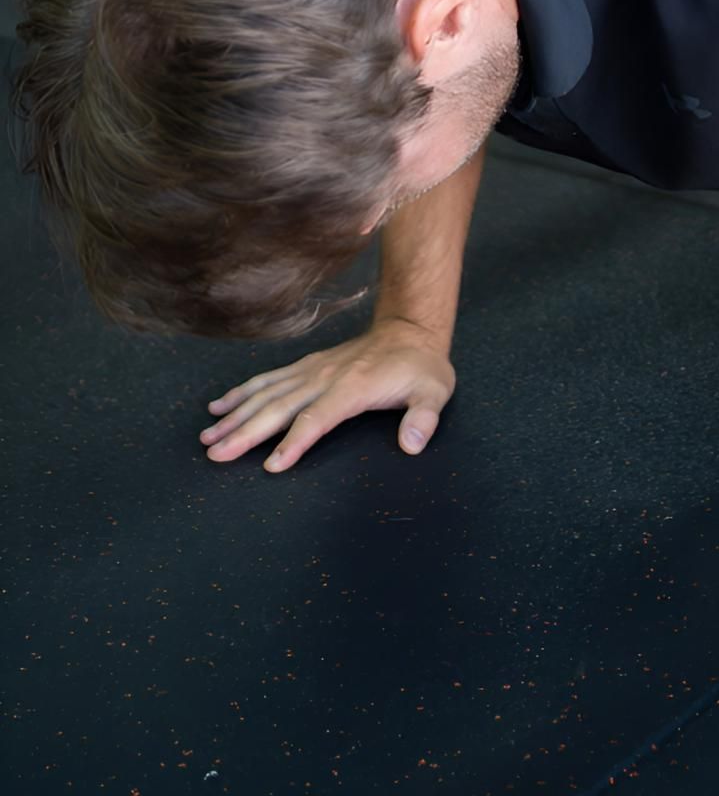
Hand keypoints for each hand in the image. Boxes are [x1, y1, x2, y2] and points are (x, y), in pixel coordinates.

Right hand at [199, 319, 456, 472]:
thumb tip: (411, 445)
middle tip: (215, 455)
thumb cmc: (421, 368)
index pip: (317, 419)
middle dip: (246, 432)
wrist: (410, 331)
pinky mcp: (306, 366)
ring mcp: (312, 370)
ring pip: (266, 393)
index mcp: (353, 388)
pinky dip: (242, 392)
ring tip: (207, 437)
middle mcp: (325, 378)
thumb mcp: (435, 391)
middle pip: (279, 408)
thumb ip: (423, 418)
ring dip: (235, 415)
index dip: (295, 442)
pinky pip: (268, 379)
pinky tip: (219, 407)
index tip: (272, 465)